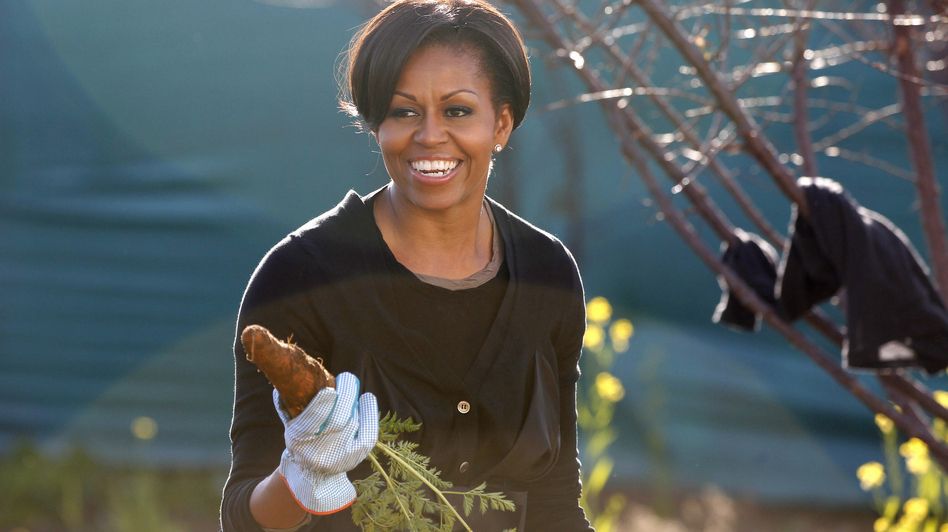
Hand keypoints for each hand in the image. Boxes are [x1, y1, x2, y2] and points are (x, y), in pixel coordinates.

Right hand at [274, 372, 378, 513]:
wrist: (311, 471)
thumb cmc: (302, 437)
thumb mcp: (291, 423)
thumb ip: (290, 403)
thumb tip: (293, 377)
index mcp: (298, 439)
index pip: (313, 421)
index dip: (323, 404)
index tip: (330, 389)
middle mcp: (318, 452)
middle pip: (338, 421)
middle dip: (346, 395)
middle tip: (348, 378)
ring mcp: (339, 458)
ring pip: (352, 423)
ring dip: (354, 402)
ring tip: (354, 389)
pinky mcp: (355, 458)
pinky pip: (368, 434)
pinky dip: (369, 414)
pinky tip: (367, 399)